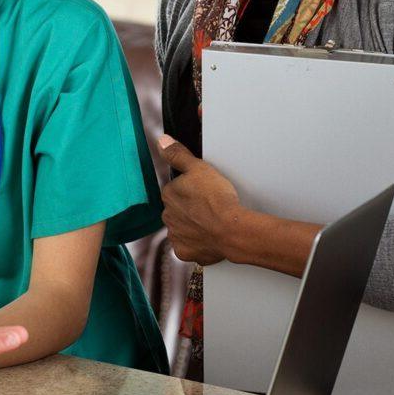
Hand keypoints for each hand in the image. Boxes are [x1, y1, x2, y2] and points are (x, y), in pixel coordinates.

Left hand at [158, 133, 243, 265]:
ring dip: (193, 226)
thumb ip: (178, 154)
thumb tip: (161, 141)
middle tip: (209, 207)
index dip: (191, 190)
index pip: (175, 190)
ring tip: (212, 222)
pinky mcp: (185, 253)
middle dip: (190, 209)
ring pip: (183, 229)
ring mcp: (176, 236)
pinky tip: (210, 237)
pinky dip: (198, 243)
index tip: (203, 192)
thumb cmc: (218, 198)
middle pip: (177, 210)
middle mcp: (167, 217)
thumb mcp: (198, 167)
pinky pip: (189, 247)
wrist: (232, 230)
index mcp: (169, 195)